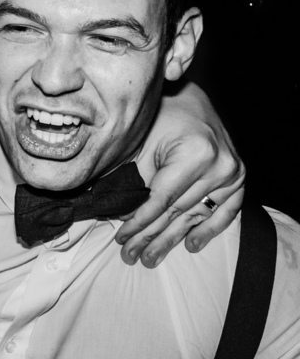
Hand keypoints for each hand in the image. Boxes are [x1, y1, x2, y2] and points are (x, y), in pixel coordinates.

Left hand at [116, 82, 243, 266]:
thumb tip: (121, 216)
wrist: (188, 100)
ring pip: (196, 215)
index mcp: (195, 154)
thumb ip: (134, 180)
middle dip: (150, 236)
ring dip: (172, 239)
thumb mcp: (141, 144)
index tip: (122, 238)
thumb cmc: (159, 120)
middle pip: (177, 212)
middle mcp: (219, 165)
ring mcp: (232, 173)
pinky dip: (209, 229)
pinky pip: (226, 211)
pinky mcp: (238, 177)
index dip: (139, 222)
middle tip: (131, 255)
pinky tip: (191, 245)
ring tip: (150, 258)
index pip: (161, 200)